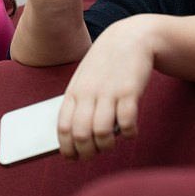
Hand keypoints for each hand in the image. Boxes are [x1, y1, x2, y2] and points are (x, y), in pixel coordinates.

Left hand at [57, 18, 155, 158]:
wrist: (131, 38)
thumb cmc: (105, 64)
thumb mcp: (85, 79)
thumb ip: (79, 103)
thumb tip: (75, 135)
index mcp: (74, 91)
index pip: (63, 126)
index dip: (67, 147)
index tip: (72, 157)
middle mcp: (89, 93)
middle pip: (81, 134)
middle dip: (86, 152)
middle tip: (94, 155)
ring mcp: (109, 93)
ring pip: (101, 133)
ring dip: (106, 146)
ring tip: (111, 144)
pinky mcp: (129, 92)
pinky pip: (126, 123)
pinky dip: (128, 134)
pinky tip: (130, 131)